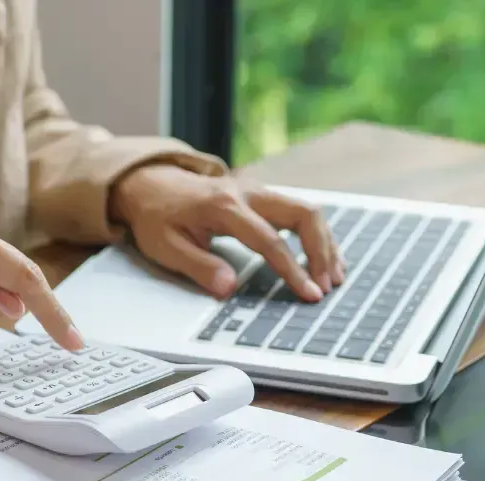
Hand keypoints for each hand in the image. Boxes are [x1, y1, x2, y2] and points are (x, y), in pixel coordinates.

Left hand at [110, 165, 344, 300]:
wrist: (150, 183)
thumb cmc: (156, 216)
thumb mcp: (164, 246)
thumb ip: (198, 266)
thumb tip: (228, 287)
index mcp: (223, 206)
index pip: (269, 240)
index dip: (293, 270)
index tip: (309, 294)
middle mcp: (247, 193)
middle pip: (302, 214)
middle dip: (321, 252)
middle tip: (326, 286)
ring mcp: (257, 191)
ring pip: (307, 210)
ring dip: (325, 243)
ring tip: (334, 276)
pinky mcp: (262, 196)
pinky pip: (299, 212)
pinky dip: (316, 235)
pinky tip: (324, 258)